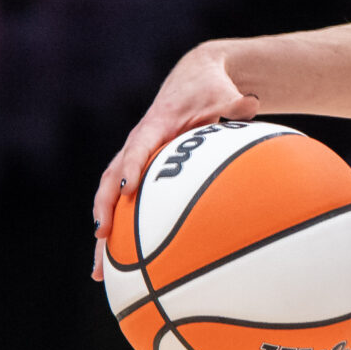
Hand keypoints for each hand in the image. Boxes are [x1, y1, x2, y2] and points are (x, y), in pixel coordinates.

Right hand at [92, 44, 258, 275]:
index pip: (139, 146)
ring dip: (104, 232)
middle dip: (105, 209)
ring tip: (99, 270)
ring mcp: (135, 160)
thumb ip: (235, 103)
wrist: (195, 79)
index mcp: (156, 125)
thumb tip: (250, 105)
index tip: (129, 189)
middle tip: (102, 237)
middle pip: (113, 179)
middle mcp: (138, 145)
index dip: (133, 166)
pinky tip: (120, 265)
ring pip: (111, 198)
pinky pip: (124, 203)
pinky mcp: (140, 172)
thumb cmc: (211, 89)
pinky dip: (120, 231)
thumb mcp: (225, 93)